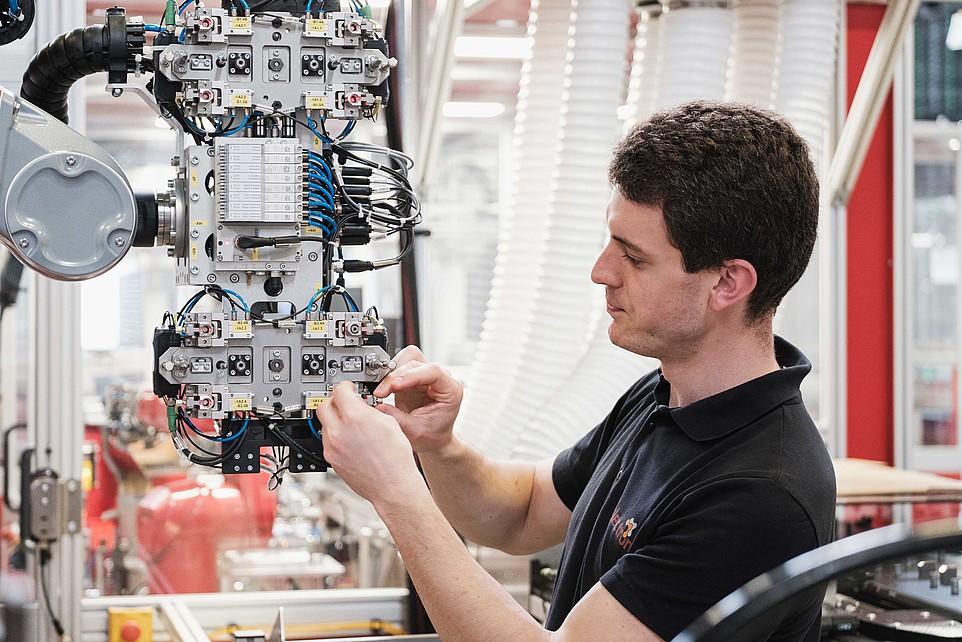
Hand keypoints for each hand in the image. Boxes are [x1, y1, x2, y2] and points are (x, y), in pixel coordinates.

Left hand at [316, 382, 425, 504]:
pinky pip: (327, 441)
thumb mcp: (389, 423)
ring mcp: (332, 447)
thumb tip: (362, 405)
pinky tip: (351, 440)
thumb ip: (370, 409)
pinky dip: (336, 436)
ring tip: (351, 425)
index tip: (349, 388)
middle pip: (324, 406)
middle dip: (334, 401)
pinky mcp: (331, 460)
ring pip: (324, 424)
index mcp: (355, 418)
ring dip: (334, 420)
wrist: (393, 486)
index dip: (345, 386)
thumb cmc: (396, 459)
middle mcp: (339, 432)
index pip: (339, 390)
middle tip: (345, 403)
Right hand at [372, 346, 462, 454]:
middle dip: (395, 376)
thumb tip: (377, 407)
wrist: (433, 440)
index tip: (395, 386)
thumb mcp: (415, 431)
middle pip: (416, 363)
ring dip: (392, 372)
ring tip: (382, 390)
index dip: (411, 375)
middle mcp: (440, 379)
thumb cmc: (432, 436)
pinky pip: (400, 367)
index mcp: (450, 390)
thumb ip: (397, 418)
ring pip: (407, 360)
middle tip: (380, 393)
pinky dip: (389, 375)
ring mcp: (426, 376)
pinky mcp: (414, 377)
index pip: (433, 371)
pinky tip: (384, 389)